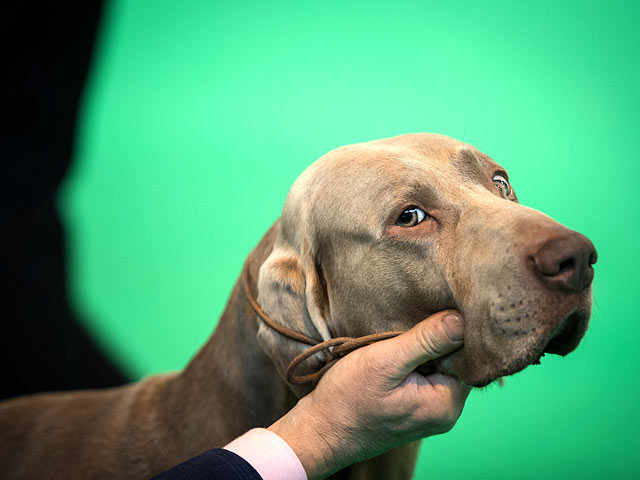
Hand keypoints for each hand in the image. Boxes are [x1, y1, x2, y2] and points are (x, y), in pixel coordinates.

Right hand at [268, 310, 469, 479]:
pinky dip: (407, 362)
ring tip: (392, 341)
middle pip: (452, 360)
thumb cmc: (347, 399)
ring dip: (416, 349)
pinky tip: (388, 356)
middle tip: (403, 325)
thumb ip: (425, 340)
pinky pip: (420, 376)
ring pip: (434, 366)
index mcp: (446, 403)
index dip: (449, 329)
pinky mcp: (412, 408)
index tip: (427, 312)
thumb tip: (461, 320)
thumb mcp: (385, 361)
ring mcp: (428, 411)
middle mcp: (444, 411)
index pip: (465, 354)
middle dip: (431, 339)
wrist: (318, 432)